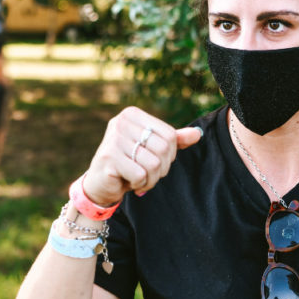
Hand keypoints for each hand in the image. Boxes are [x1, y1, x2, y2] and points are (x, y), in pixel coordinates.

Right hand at [82, 106, 202, 205]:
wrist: (101, 183)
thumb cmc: (129, 163)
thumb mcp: (152, 149)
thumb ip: (174, 140)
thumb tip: (198, 134)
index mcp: (132, 114)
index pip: (170, 135)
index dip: (170, 154)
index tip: (156, 161)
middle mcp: (121, 122)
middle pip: (163, 149)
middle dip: (161, 169)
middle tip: (147, 173)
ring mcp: (113, 138)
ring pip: (154, 164)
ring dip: (150, 179)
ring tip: (138, 178)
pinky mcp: (108, 157)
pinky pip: (140, 174)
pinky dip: (139, 184)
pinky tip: (128, 181)